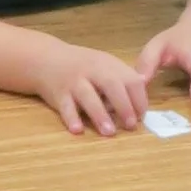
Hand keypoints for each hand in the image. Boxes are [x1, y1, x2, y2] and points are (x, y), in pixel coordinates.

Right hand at [31, 39, 152, 135]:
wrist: (46, 58)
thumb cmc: (82, 66)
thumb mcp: (104, 64)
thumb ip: (123, 77)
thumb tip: (144, 90)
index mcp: (109, 65)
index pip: (130, 80)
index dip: (139, 99)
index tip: (142, 116)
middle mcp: (92, 71)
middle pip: (111, 86)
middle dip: (124, 106)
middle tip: (131, 125)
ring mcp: (74, 82)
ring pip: (88, 96)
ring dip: (100, 115)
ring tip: (109, 132)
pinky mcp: (58, 94)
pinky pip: (65, 106)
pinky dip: (71, 118)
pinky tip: (77, 130)